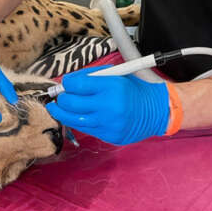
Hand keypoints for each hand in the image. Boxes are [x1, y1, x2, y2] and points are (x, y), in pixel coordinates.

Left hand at [45, 65, 174, 144]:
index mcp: (111, 86)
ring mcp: (109, 123)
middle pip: (71, 103)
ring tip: (55, 107)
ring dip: (61, 112)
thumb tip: (66, 82)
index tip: (65, 83)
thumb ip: (90, 77)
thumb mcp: (115, 75)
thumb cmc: (133, 90)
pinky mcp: (109, 135)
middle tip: (60, 96)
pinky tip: (74, 116)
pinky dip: (77, 121)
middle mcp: (109, 106)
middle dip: (61, 98)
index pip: (76, 85)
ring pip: (74, 119)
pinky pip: (85, 129)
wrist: (156, 111)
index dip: (66, 83)